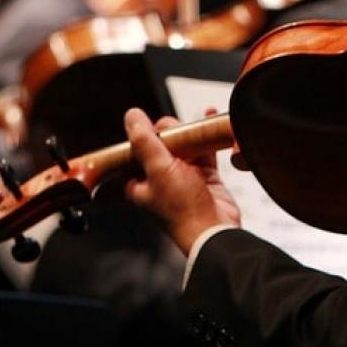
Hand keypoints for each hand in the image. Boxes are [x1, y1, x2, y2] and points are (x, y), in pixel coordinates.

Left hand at [124, 107, 240, 252]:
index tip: (156, 128)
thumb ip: (145, 142)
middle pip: (162, 144)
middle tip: (179, 134)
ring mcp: (183, 178)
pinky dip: (207, 138)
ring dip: (191, 133)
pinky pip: (205, 151)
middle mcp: (159, 180)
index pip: (136, 149)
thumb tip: (132, 116)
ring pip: (184, 146)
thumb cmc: (183, 210)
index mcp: (139, 182)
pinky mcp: (204, 178)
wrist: (214, 230)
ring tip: (198, 126)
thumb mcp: (159, 169)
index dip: (145, 134)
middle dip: (173, 133)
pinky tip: (210, 120)